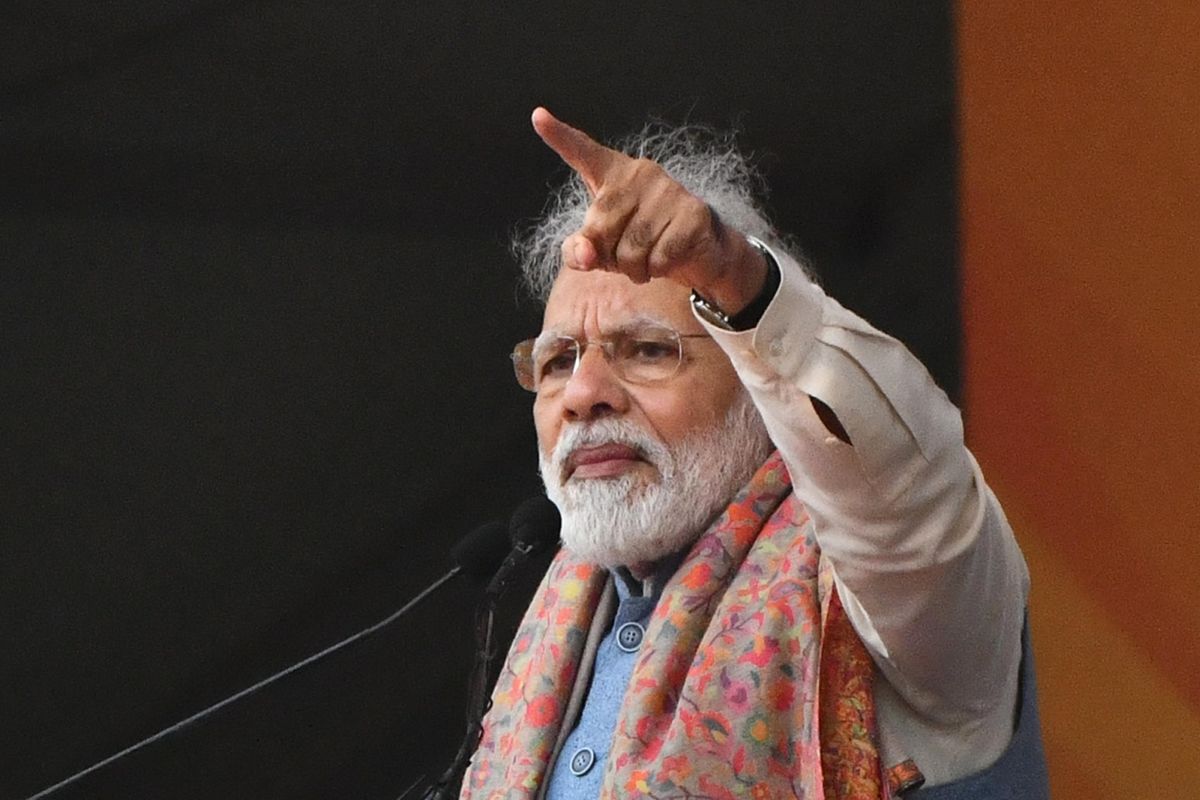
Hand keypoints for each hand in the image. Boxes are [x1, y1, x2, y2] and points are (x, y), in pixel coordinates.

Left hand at [531, 107, 767, 314]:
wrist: (699, 252)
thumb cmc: (643, 244)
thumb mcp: (602, 248)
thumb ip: (579, 251)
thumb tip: (585, 256)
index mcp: (613, 175)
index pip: (583, 153)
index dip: (560, 136)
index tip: (538, 116)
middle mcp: (641, 173)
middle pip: (600, 230)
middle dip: (610, 257)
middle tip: (628, 254)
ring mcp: (668, 190)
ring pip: (630, 251)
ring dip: (635, 269)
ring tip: (649, 258)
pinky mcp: (692, 213)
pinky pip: (658, 259)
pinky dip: (658, 270)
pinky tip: (669, 258)